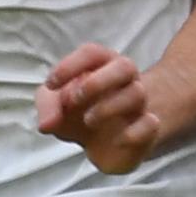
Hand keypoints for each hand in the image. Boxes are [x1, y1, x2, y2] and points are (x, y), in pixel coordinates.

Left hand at [35, 43, 162, 172]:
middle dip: (97, 81)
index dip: (71, 65)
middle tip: (73, 99)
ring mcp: (138, 105)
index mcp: (101, 67)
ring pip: (136, 93)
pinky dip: (133, 132)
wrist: (112, 143)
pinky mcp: (147, 131)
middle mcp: (124, 81)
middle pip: (124, 66)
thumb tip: (46, 125)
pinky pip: (150, 125)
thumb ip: (48, 108)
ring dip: (108, 107)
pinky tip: (116, 140)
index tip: (51, 85)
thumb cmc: (81, 114)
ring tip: (87, 121)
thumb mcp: (57, 108)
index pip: (92, 53)